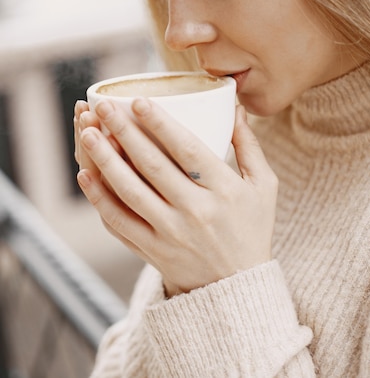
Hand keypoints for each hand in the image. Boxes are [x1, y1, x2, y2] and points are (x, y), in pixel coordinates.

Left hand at [76, 97, 278, 295]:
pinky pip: (119, 223)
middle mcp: (196, 212)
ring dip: (105, 161)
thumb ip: (248, 145)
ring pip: (130, 193)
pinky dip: (99, 199)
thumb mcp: (263, 186)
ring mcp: (171, 234)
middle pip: (153, 166)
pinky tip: (85, 174)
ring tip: (88, 133)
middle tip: (104, 107)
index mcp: (224, 191)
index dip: (161, 124)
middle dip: (125, 132)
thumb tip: (236, 105)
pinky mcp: (152, 251)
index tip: (139, 101)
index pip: (188, 150)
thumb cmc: (252, 228)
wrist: (237, 288)